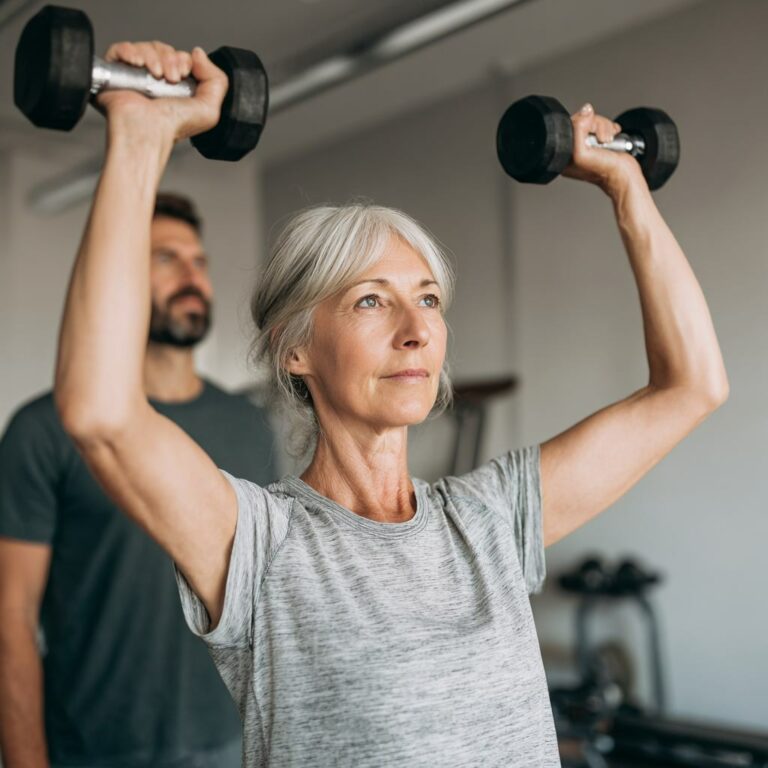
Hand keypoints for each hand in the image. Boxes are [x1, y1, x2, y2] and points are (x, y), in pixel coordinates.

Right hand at [95, 42, 227, 145]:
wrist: (149, 130)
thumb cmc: (174, 126)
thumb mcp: (210, 109)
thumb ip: (216, 80)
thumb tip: (198, 53)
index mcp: (175, 87)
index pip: (178, 57)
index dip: (183, 59)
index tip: (184, 73)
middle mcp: (155, 81)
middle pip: (162, 49)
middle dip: (170, 58)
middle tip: (171, 78)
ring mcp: (134, 76)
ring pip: (144, 48)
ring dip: (154, 57)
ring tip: (156, 75)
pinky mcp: (115, 73)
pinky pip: (120, 50)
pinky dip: (130, 51)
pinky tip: (137, 64)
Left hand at [562, 103, 644, 195]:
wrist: (625, 176)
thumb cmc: (604, 171)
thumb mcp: (581, 154)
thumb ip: (577, 132)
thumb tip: (585, 112)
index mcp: (563, 154)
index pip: (567, 126)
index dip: (580, 123)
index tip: (590, 132)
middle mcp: (573, 149)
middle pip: (580, 120)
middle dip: (595, 125)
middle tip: (601, 139)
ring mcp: (587, 144)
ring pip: (593, 120)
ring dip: (605, 127)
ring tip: (608, 140)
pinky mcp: (598, 140)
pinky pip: (602, 124)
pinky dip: (610, 127)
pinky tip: (612, 137)